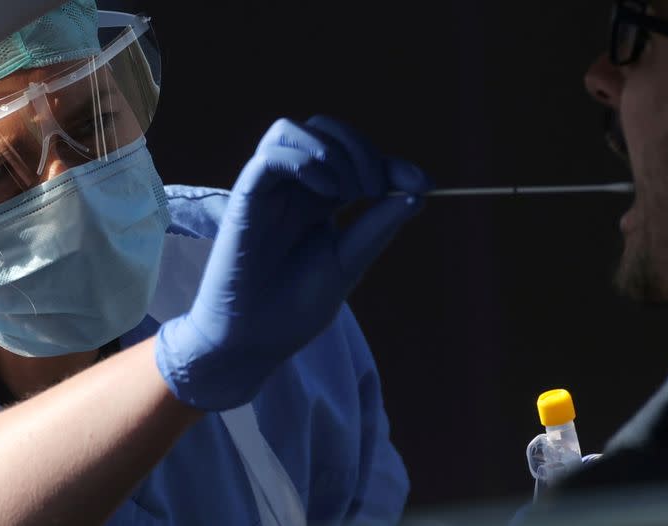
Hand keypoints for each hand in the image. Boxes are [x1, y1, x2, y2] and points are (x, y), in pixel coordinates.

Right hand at [155, 115, 430, 409]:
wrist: (254, 341)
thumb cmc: (296, 307)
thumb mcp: (349, 262)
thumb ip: (377, 226)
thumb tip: (418, 192)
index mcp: (320, 201)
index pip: (354, 157)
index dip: (389, 161)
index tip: (422, 182)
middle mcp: (293, 189)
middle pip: (324, 130)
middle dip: (360, 149)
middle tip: (374, 189)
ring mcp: (268, 191)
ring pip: (290, 130)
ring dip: (331, 150)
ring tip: (348, 190)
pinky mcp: (245, 199)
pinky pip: (269, 157)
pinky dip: (303, 161)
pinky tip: (324, 192)